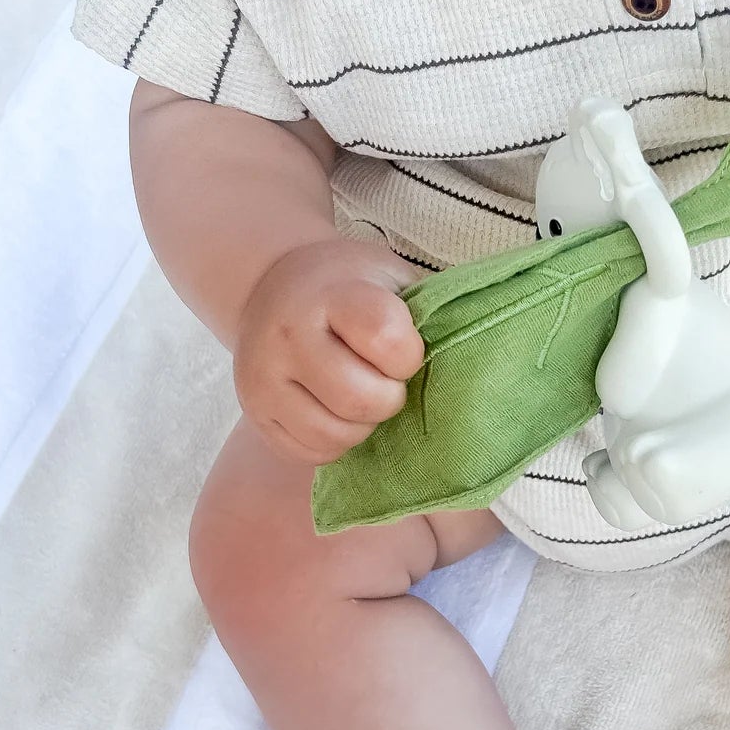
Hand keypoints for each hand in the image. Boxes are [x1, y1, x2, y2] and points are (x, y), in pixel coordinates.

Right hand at [233, 239, 424, 464]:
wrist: (273, 284)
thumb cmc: (349, 284)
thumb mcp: (388, 276)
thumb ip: (423, 311)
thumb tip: (474, 356)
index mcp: (330, 292)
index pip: (385, 338)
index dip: (409, 355)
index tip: (405, 349)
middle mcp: (287, 334)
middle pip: (359, 399)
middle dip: (388, 398)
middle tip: (385, 380)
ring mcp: (262, 378)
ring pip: (333, 435)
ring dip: (363, 427)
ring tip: (362, 397)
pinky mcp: (255, 413)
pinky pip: (309, 453)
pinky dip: (335, 442)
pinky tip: (336, 412)